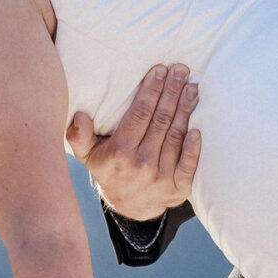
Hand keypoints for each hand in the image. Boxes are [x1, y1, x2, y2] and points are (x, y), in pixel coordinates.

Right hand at [68, 65, 199, 219]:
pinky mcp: (177, 188)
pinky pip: (188, 167)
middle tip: (181, 70)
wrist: (130, 206)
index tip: (160, 70)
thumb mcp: (87, 155)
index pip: (140, 115)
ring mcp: (161, 177)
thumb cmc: (109, 170)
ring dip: (185, 110)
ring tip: (191, 87)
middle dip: (172, 92)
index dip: (151, 91)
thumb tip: (80, 116)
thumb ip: (78, 136)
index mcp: (120, 152)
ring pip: (175, 137)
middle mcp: (141, 164)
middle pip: (160, 121)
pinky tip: (198, 129)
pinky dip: (193, 148)